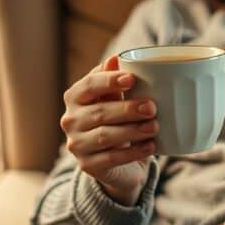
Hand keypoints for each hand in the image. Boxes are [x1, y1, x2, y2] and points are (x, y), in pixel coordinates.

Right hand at [60, 54, 159, 203]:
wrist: (116, 160)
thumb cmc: (117, 119)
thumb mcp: (116, 97)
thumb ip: (115, 79)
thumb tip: (116, 59)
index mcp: (75, 98)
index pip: (88, 86)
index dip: (108, 81)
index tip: (131, 79)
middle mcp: (70, 121)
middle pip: (99, 113)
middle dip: (128, 109)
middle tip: (152, 107)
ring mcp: (77, 145)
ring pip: (105, 136)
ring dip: (132, 131)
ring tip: (154, 127)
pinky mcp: (87, 166)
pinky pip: (111, 158)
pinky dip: (133, 152)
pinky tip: (150, 146)